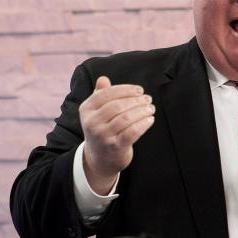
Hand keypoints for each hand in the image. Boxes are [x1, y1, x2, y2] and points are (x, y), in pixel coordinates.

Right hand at [79, 76, 154, 194]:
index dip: (125, 90)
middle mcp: (92, 123)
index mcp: (86, 110)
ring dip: (142, 111)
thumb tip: (103, 79)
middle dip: (135, 100)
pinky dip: (143, 124)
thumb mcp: (96, 112)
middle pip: (117, 106)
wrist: (100, 158)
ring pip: (126, 118)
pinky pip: (132, 132)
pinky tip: (150, 120)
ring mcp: (103, 136)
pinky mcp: (115, 147)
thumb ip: (100, 94)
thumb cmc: (102, 129)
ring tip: (151, 108)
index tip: (139, 90)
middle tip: (148, 99)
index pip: (106, 94)